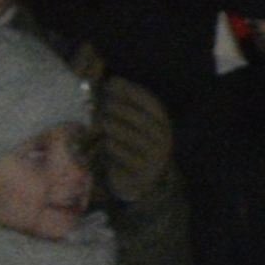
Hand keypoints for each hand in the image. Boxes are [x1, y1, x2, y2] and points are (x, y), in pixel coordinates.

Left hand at [93, 74, 179, 194]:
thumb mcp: (135, 125)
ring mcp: (153, 155)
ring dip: (108, 124)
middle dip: (115, 106)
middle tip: (101, 104)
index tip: (110, 82)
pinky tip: (105, 142)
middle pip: (136, 116)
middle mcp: (162, 138)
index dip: (129, 90)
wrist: (145, 182)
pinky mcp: (140, 170)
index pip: (149, 102)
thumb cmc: (134, 147)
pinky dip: (108, 144)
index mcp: (163, 123)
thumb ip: (125, 107)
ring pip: (124, 133)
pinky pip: (117, 151)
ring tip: (101, 122)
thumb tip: (105, 84)